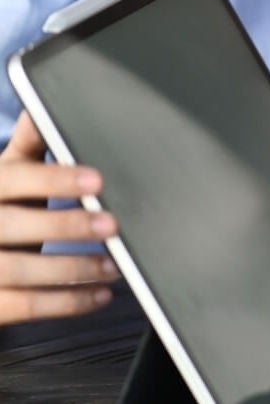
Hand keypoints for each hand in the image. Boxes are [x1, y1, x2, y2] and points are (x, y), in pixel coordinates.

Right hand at [0, 112, 119, 324]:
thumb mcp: (5, 174)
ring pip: (19, 271)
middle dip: (66, 226)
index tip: (96, 180)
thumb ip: (28, 144)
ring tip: (116, 264)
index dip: (53, 179)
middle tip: (113, 225)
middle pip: (14, 226)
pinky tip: (99, 294)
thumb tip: (43, 105)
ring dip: (74, 269)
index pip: (13, 179)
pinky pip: (24, 307)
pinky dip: (67, 303)